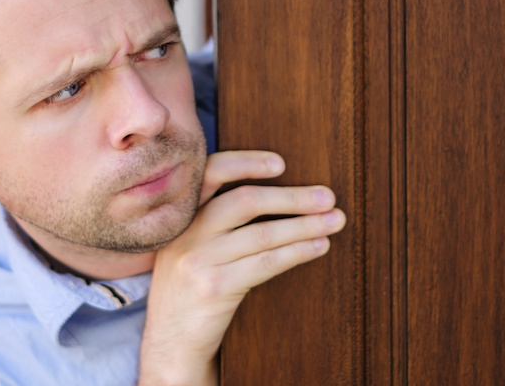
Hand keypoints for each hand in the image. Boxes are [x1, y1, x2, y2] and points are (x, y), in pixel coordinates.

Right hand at [138, 151, 345, 384]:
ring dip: (305, 224)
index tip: (281, 163)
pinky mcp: (215, 288)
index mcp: (180, 216)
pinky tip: (318, 247)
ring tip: (334, 220)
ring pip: (262, 233)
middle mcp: (185, 234)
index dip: (247, 162)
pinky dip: (297, 251)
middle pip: (244, 201)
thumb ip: (213, 220)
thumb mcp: (188, 246)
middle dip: (292, 197)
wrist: (170, 342)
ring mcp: (198, 261)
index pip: (211, 173)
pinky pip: (266, 263)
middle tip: (327, 196)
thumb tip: (274, 195)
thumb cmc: (190, 289)